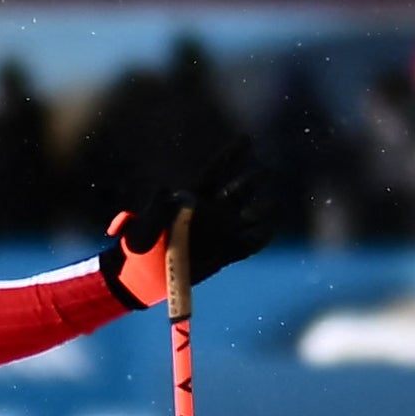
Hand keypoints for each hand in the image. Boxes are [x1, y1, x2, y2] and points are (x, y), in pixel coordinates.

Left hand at [101, 151, 270, 309]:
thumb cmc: (139, 248)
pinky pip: (247, 245)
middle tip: (267, 169)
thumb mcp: (142, 228)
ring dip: (262, 210)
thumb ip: (155, 208)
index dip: (231, 156)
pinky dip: (259, 238)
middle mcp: (209, 213)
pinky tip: (268, 231)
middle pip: (237, 192)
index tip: (247, 139)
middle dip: (253, 180)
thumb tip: (163, 187)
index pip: (215, 172)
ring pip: (247, 216)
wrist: (143, 276)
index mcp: (190, 200)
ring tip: (276, 203)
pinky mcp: (223, 254)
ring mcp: (218, 233)